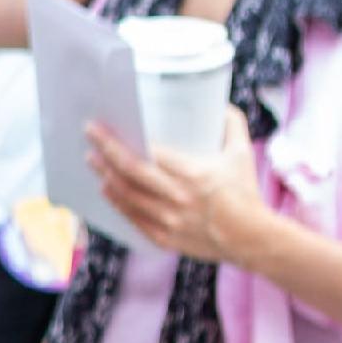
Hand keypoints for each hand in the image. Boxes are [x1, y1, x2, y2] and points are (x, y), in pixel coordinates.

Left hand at [86, 107, 264, 266]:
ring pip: (126, 196)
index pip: (148, 154)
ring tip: (93, 160)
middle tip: (90, 136)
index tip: (104, 127)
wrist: (251, 238)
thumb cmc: (245, 193)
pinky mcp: (164, 237)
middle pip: (130, 172)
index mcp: (194, 175)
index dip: (120, 141)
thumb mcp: (242, 154)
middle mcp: (178, 198)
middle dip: (105, 152)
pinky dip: (117, 202)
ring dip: (105, 176)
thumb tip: (218, 104)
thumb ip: (232, 125)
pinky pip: (132, 218)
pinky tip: (107, 188)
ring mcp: (168, 220)